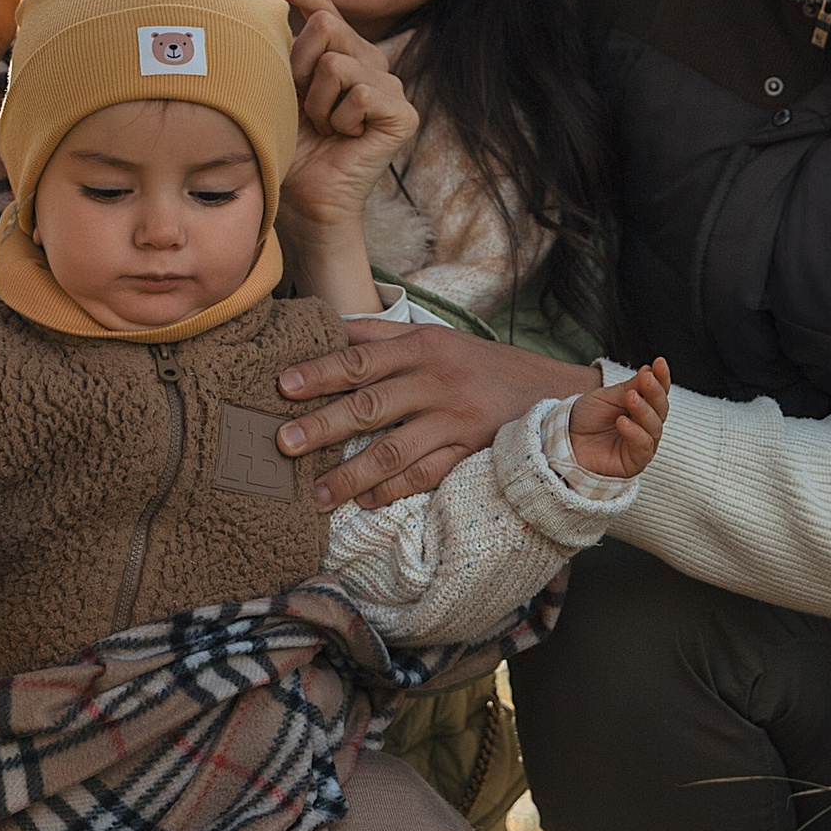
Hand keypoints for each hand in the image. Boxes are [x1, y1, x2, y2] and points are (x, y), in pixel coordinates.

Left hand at [261, 0, 420, 240]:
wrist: (304, 198)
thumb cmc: (286, 145)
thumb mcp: (276, 87)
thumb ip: (279, 45)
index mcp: (340, 50)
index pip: (321, 2)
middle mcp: (370, 61)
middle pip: (327, 25)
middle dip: (298, 67)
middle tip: (300, 107)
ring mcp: (390, 85)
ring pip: (337, 63)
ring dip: (316, 103)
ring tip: (322, 128)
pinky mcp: (402, 112)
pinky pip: (359, 92)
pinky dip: (340, 119)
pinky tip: (344, 138)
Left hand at [275, 319, 577, 510]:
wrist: (547, 391)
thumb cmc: (475, 363)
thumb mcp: (433, 336)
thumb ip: (379, 334)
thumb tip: (326, 328)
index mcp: (422, 346)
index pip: (361, 359)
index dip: (321, 372)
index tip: (283, 386)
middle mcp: (436, 382)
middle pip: (371, 405)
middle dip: (324, 425)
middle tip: (284, 444)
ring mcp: (453, 421)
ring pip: (394, 450)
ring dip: (350, 474)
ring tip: (315, 494)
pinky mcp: (468, 453)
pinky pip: (424, 476)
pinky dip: (393, 491)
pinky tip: (364, 502)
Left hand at [569, 357, 668, 480]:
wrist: (564, 440)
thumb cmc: (586, 418)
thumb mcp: (606, 396)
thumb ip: (630, 387)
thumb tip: (651, 370)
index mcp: (642, 407)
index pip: (658, 392)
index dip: (661, 378)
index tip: (660, 362)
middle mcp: (646, 426)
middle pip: (660, 409)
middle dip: (655, 392)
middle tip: (646, 379)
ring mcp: (642, 444)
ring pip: (655, 427)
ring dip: (644, 410)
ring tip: (630, 398)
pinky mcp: (634, 462)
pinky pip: (643, 446)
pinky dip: (636, 433)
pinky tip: (622, 421)